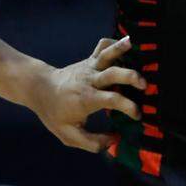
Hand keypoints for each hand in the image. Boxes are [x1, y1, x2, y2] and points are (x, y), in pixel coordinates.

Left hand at [26, 37, 145, 152]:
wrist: (40, 88)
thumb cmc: (55, 113)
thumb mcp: (68, 135)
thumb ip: (92, 143)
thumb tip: (114, 141)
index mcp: (86, 99)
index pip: (112, 100)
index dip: (128, 107)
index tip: (138, 115)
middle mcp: (90, 80)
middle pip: (113, 73)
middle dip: (131, 77)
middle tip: (145, 85)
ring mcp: (89, 67)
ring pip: (107, 55)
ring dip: (121, 49)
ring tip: (135, 44)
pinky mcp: (89, 60)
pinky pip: (101, 47)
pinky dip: (113, 42)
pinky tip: (126, 43)